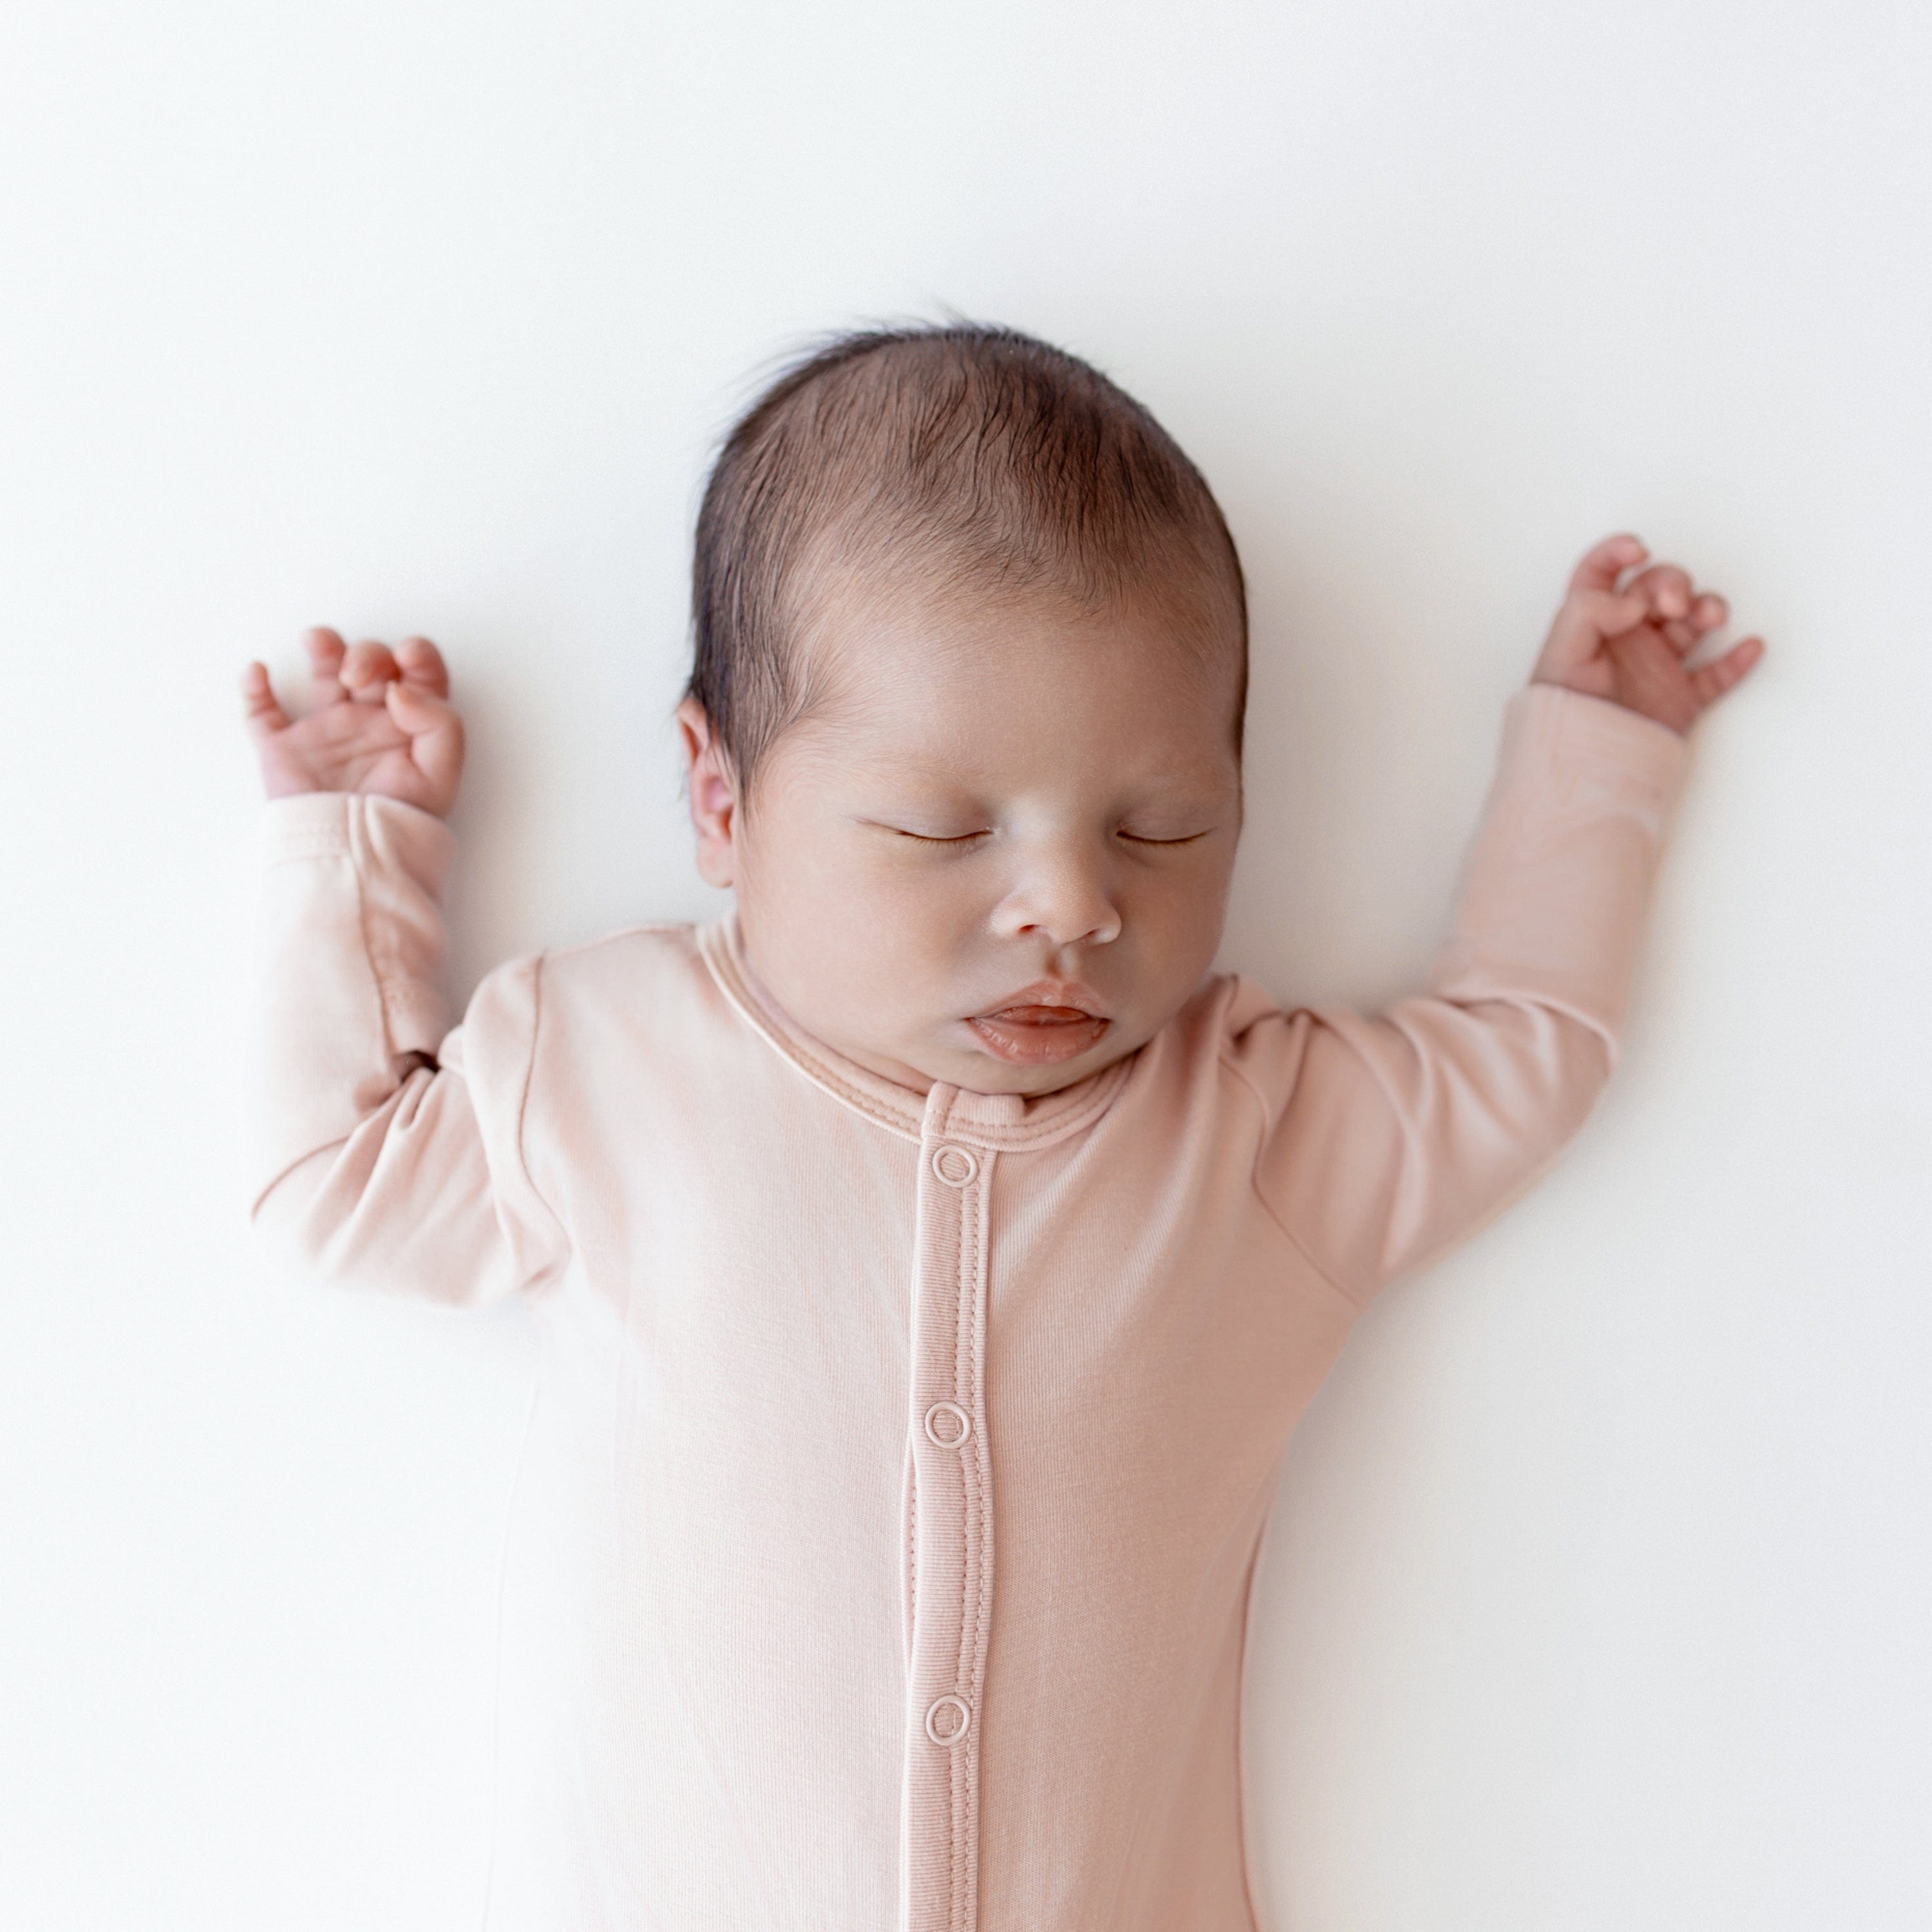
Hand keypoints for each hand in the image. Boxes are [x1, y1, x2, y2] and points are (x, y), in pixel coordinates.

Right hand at [241, 629, 464, 816]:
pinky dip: (254, 689)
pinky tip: (259, 672)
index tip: (405, 659)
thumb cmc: (401, 820)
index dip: (415, 655)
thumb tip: (400, 687)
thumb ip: (438, 722)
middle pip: (371, 664)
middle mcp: (370, 721)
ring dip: (323, 648)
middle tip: (358, 676)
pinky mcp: (286, 750)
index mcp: (411, 724)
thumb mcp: (441, 773)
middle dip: (366, 655)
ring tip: (319, 642)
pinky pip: (263, 713)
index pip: (419, 672)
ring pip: (323, 674)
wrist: (354, 857)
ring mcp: (326, 733)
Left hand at [1530, 534, 1765, 734]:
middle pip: (1657, 588)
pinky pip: (1718, 674)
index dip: (1617, 552)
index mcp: (1591, 625)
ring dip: (1709, 608)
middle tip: (1672, 604)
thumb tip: (1632, 600)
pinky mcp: (1680, 698)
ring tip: (1709, 619)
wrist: (1581, 770)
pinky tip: (1751, 647)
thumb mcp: (1559, 656)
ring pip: (1693, 622)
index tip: (1637, 549)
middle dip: (1672, 582)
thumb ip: (1588, 612)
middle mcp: (1625, 639)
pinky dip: (1738, 660)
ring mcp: (1656, 667)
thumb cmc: (1560, 715)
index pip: (1600, 573)